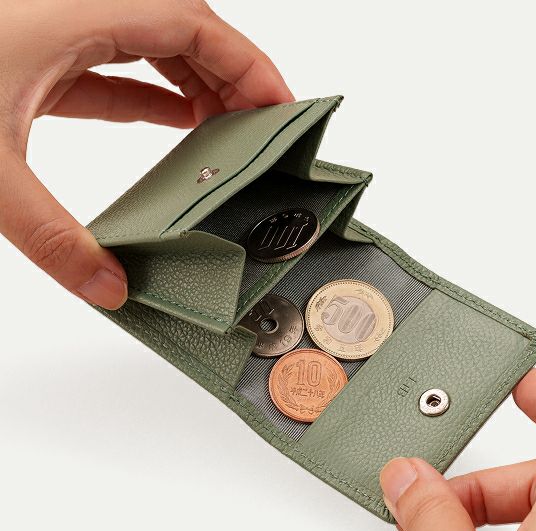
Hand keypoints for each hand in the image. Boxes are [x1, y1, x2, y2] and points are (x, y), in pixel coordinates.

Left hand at [0, 0, 292, 308]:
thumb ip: (56, 240)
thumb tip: (113, 290)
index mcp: (71, 14)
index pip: (191, 22)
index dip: (248, 60)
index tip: (283, 102)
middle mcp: (72, 12)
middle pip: (182, 31)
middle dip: (233, 77)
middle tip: (266, 130)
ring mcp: (57, 34)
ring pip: (153, 48)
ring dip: (198, 86)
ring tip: (231, 134)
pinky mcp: (43, 62)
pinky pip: (120, 72)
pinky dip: (155, 97)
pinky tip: (177, 127)